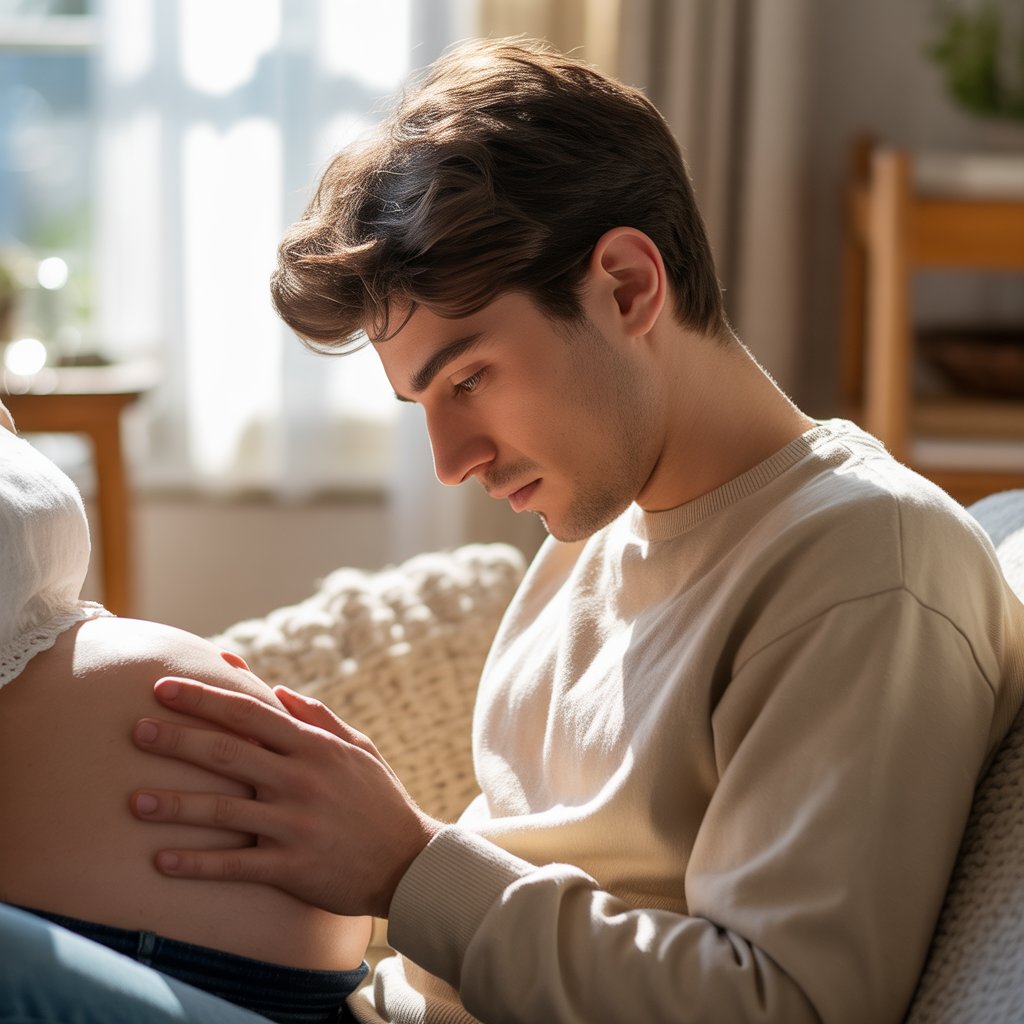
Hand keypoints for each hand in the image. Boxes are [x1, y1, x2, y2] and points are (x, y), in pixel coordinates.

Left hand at [130, 678, 440, 918]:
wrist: (409, 862)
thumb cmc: (380, 799)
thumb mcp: (359, 748)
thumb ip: (318, 717)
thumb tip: (277, 689)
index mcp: (314, 747)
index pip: (249, 713)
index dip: (204, 697)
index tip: (164, 687)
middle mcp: (301, 779)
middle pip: (227, 752)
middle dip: (178, 738)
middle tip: (136, 731)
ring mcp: (295, 824)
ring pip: (223, 810)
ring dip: (175, 803)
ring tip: (133, 801)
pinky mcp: (292, 867)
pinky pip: (236, 864)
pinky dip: (197, 863)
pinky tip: (161, 861)